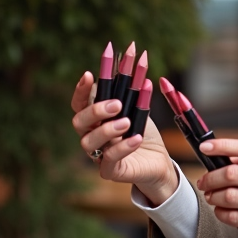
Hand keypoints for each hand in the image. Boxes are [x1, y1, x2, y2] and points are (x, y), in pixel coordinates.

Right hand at [69, 72, 178, 204]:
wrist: (159, 160)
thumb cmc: (143, 132)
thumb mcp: (138, 108)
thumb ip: (131, 92)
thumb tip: (134, 66)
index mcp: (95, 119)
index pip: (79, 103)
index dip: (81, 89)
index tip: (89, 74)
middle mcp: (91, 136)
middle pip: (78, 122)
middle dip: (95, 110)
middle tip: (117, 104)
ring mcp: (98, 154)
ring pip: (88, 142)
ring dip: (107, 129)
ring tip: (126, 122)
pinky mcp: (110, 171)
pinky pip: (109, 160)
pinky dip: (123, 147)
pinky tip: (136, 138)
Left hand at [196, 138, 237, 237]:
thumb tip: (227, 158)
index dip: (221, 146)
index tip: (205, 148)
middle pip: (230, 174)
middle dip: (210, 178)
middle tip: (204, 181)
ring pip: (229, 197)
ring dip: (213, 197)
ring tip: (212, 197)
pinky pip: (234, 217)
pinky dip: (221, 213)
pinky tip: (221, 211)